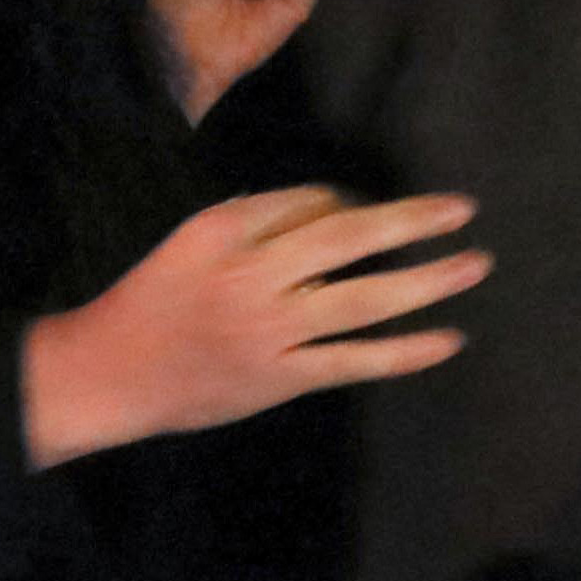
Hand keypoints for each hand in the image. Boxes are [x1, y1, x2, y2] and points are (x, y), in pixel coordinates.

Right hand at [22, 184, 484, 464]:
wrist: (107, 375)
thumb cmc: (152, 302)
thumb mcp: (194, 242)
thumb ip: (258, 221)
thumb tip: (338, 210)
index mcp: (224, 229)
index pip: (308, 201)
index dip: (350, 203)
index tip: (374, 215)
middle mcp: (250, 275)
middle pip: (347, 238)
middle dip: (411, 221)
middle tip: (462, 209)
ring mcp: (268, 331)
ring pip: (362, 300)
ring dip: (425, 281)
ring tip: (474, 264)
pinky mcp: (279, 379)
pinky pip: (353, 361)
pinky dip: (404, 352)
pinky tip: (447, 339)